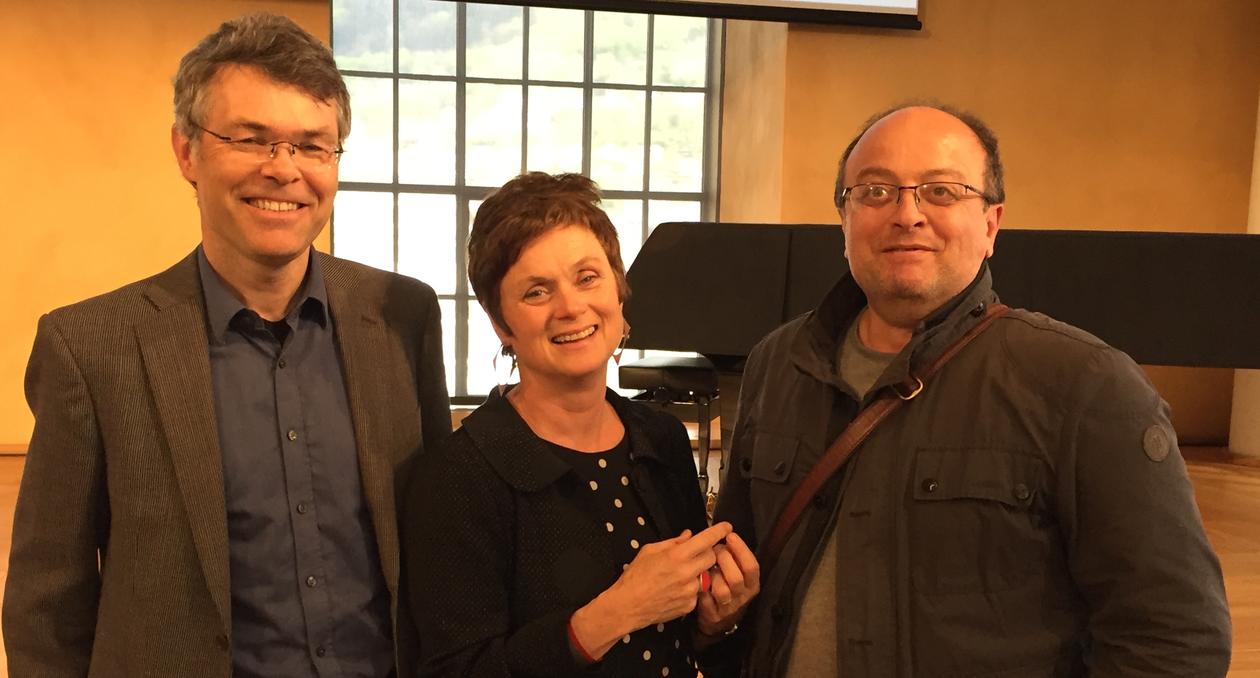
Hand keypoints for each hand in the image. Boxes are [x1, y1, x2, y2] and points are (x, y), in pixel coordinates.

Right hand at [611, 522, 733, 627]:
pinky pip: (697, 593)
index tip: (727, 526)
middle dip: (708, 553)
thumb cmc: (635, 576)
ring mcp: (690, 591)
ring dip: (699, 573)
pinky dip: (691, 589)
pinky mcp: (690, 605)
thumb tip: (689, 535)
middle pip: (712, 558)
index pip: (706, 539)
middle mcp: (687, 573)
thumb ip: (672, 542)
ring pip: (706, 576)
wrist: (628, 606)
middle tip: (697, 554)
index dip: (719, 531)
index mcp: (677, 555)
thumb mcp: (649, 551)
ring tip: (681, 576)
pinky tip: (675, 591)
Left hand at [696, 531, 759, 637]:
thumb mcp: (736, 571)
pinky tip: (699, 582)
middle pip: (736, 578)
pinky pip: (706, 601)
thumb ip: (733, 555)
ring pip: (722, 591)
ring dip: (712, 576)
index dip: (741, 550)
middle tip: (715, 549)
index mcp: (752, 583)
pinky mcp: (714, 615)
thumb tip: (724, 533)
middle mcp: (743, 596)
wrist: (720, 618)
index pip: (752, 566)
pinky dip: (701, 590)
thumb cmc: (727, 585)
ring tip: (707, 567)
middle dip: (724, 560)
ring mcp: (729, 607)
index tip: (730, 536)